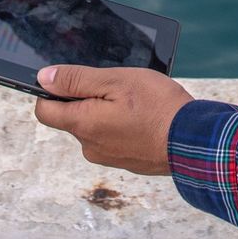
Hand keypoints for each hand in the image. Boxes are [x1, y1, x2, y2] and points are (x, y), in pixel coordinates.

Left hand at [32, 65, 194, 175]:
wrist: (194, 142)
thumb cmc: (157, 107)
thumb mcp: (115, 81)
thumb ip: (76, 80)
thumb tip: (43, 78)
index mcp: (83, 125)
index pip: (44, 111)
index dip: (50, 91)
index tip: (70, 79)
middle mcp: (90, 147)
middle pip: (72, 117)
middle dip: (86, 98)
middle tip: (115, 85)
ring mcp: (108, 157)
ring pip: (95, 126)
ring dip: (106, 111)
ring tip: (135, 100)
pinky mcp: (126, 161)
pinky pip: (113, 137)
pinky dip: (122, 125)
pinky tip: (143, 115)